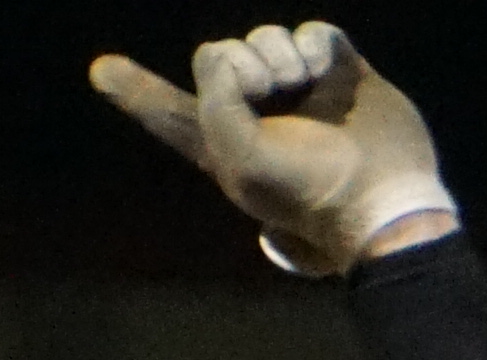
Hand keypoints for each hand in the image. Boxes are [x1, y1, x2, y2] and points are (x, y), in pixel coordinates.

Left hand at [92, 22, 455, 276]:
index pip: (169, 112)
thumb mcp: (240, 156)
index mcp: (224, 144)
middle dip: (239, 62)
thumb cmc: (310, 192)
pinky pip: (313, 33)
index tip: (102, 70)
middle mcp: (259, 114)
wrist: (384, 198)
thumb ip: (215, 97)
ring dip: (276, 52)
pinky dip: (310, 43)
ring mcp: (302, 92)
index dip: (135, 90)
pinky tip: (319, 69)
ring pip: (266, 38)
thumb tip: (230, 58)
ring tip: (299, 83)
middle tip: (267, 91)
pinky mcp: (341, 75)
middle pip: (221, 54)